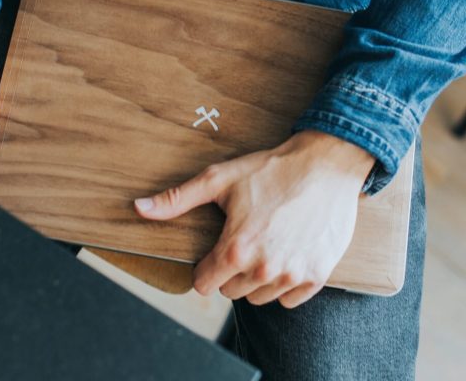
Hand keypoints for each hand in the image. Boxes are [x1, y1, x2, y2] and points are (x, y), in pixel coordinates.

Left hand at [135, 131, 374, 307]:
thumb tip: (138, 208)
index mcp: (235, 250)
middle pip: (231, 291)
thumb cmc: (271, 169)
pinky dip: (286, 282)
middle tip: (246, 239)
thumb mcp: (219, 180)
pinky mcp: (316, 276)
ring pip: (259, 297)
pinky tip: (288, 253)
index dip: (206, 266)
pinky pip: (289, 299)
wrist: (327, 164)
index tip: (217, 249)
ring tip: (268, 244)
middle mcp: (263, 269)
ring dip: (258, 278)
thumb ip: (177, 200)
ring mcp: (292, 275)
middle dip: (232, 270)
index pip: (204, 285)